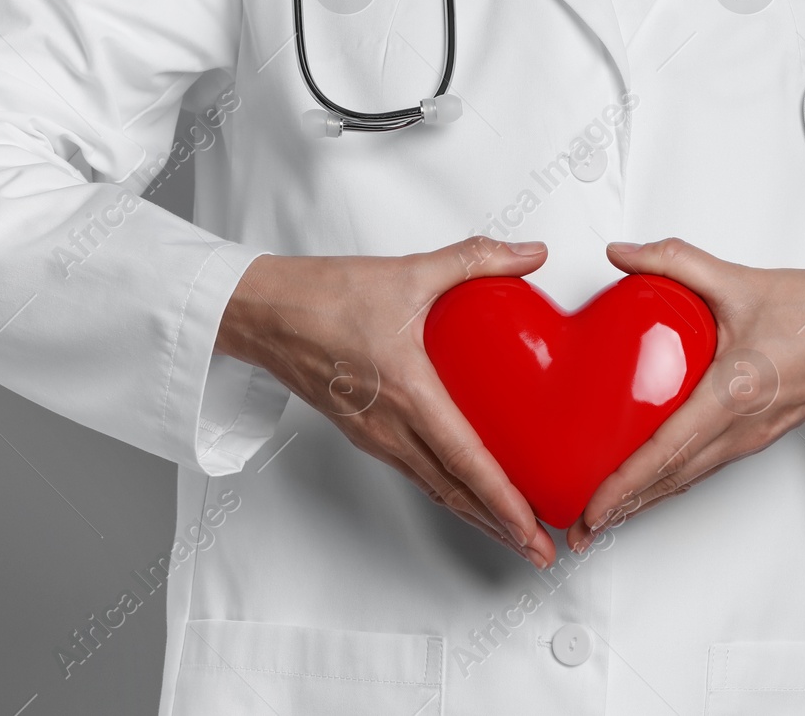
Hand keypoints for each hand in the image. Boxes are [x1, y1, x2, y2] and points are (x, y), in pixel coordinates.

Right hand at [216, 237, 557, 567]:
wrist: (262, 313)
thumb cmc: (324, 296)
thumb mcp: (409, 272)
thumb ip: (475, 259)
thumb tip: (531, 253)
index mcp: (407, 394)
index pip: (464, 460)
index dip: (501, 500)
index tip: (531, 527)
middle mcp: (390, 428)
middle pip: (454, 493)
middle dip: (502, 527)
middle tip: (542, 552)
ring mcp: (374, 436)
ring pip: (435, 489)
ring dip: (477, 516)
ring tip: (516, 534)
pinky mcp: (365, 433)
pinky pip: (416, 473)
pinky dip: (450, 493)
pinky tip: (469, 493)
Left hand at [565, 238, 804, 552]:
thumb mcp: (742, 280)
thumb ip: (675, 261)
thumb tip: (623, 255)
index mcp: (735, 394)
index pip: (668, 450)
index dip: (626, 485)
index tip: (593, 508)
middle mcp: (744, 428)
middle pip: (672, 479)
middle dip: (623, 509)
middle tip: (579, 528)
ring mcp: (754, 437)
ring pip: (688, 477)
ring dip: (645, 499)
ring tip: (604, 514)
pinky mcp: (760, 433)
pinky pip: (706, 465)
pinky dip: (672, 479)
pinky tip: (652, 478)